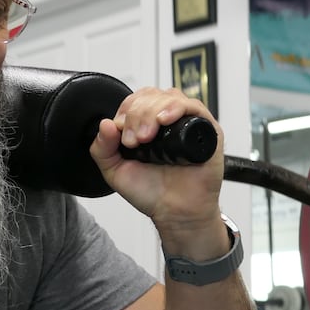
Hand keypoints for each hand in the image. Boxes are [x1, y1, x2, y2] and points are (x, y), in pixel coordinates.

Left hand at [89, 87, 224, 232]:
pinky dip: (176, 108)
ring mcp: (187, 124)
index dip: (126, 110)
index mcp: (147, 126)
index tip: (120, 132)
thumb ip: (102, 148)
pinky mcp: (207, 131)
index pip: (136, 100)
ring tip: (145, 136)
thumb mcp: (115, 171)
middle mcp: (167, 122)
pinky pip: (194, 107)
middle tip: (133, 139)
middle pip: (151, 96)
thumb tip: (104, 124)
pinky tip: (165, 120)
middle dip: (136, 114)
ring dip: (151, 112)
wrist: (175, 213)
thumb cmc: (152, 193)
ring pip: (169, 97)